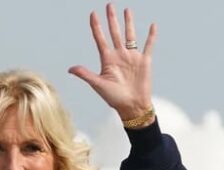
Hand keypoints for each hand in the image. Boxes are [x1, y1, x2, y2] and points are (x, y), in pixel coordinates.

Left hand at [68, 4, 156, 121]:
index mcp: (107, 60)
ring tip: (127, 10)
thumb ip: (85, 74)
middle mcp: (119, 55)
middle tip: (110, 5)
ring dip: (128, 23)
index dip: (96, 26)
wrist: (131, 106)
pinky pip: (148, 45)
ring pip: (130, 35)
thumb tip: (70, 69)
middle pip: (114, 33)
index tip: (92, 13)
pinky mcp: (144, 61)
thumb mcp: (98, 84)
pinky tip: (152, 25)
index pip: (100, 38)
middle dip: (112, 19)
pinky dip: (151, 36)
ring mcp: (132, 57)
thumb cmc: (113, 97)